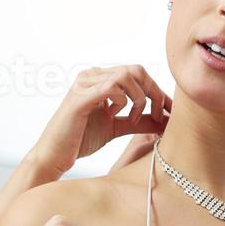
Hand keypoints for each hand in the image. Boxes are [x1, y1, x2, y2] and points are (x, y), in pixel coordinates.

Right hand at [29, 66, 171, 178]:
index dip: (157, 90)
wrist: (54, 155)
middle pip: (135, 69)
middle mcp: (91, 75)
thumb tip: (165, 118)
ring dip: (138, 98)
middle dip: (152, 92)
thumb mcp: (117, 127)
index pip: (137, 73)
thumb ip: (139, 120)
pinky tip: (116, 115)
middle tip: (156, 116)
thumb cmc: (81, 139)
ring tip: (133, 118)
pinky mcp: (79, 97)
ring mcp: (84, 84)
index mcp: (100, 79)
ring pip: (126, 76)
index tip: (170, 112)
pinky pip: (110, 87)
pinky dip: (123, 101)